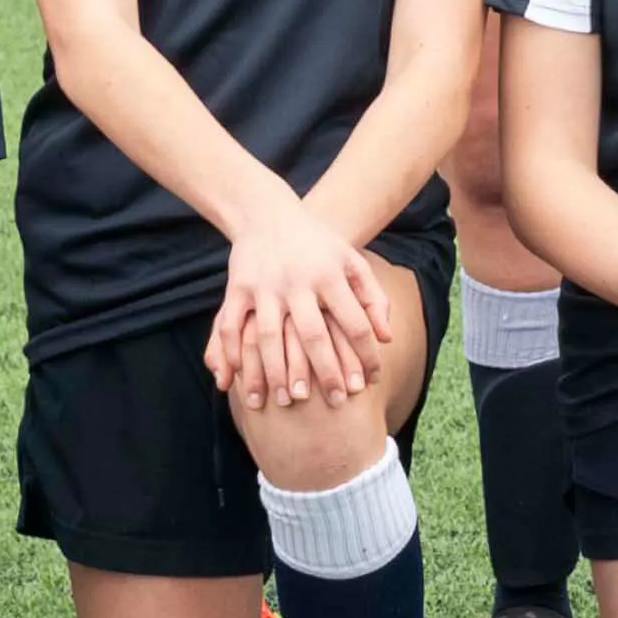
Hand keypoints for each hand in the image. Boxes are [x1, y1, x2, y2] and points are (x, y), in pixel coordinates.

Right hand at [203, 198, 395, 409]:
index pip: (354, 322)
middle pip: (312, 334)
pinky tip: (234, 380)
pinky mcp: (237, 288)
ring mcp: (264, 286)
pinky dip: (231, 354)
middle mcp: (297, 281)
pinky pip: (231, 326)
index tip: (368, 384)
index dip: (365, 355)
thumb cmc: (318, 245)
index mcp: (330, 274)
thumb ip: (373, 297)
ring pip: (268, 336)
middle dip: (325, 371)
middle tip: (334, 404)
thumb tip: (387, 339)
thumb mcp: (351, 260)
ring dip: (275, 372)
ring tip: (285, 402)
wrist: (267, 213)